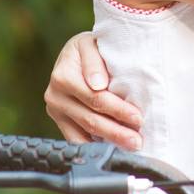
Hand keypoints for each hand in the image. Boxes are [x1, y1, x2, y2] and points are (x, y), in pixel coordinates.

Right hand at [44, 32, 143, 148]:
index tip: (137, 118)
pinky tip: (114, 148)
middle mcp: (55, 95)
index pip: (95, 98)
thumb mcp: (91, 44)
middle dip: (116, 132)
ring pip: (84, 132)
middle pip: (90, 119)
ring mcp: (56, 111)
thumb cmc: (90, 47)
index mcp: (63, 75)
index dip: (118, 110)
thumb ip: (94, 62)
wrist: (76, 53)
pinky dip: (96, 146)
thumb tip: (97, 85)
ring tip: (130, 147)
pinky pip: (77, 139)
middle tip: (137, 141)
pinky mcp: (59, 121)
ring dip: (109, 142)